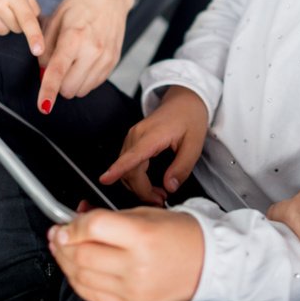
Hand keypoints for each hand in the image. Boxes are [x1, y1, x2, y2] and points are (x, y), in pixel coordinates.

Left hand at [36, 0, 136, 112]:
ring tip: (71, 62)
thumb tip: (43, 71)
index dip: (48, 91)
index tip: (43, 107)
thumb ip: (46, 47)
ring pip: (82, 90)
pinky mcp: (113, 62)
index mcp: (74, 37)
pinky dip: (83, 80)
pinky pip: (94, 84)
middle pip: (69, 88)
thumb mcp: (56, 18)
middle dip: (58, 84)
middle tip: (56, 66)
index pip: (58, 72)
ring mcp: (106, 58)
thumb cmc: (80, 4)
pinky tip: (82, 62)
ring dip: (71, 83)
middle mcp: (93, 50)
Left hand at [48, 207, 203, 300]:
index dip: (72, 225)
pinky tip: (76, 269)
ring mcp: (133, 289)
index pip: (93, 228)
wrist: (208, 263)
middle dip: (63, 243)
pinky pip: (92, 295)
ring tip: (63, 250)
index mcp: (143, 236)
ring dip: (65, 261)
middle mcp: (137, 265)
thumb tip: (77, 220)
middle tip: (58, 234)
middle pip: (82, 254)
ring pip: (81, 276)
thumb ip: (109, 217)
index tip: (64, 223)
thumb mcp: (147, 213)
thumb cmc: (181, 235)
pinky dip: (78, 281)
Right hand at [99, 87, 207, 204]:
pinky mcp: (133, 140)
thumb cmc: (189, 117)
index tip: (105, 179)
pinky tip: (150, 184)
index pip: (132, 156)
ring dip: (138, 186)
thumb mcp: (194, 144)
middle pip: (128, 170)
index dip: (117, 170)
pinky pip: (128, 163)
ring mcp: (133, 137)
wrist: (185, 100)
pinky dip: (136, 177)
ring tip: (158, 194)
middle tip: (160, 200)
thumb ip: (182, 168)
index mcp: (152, 134)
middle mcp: (137, 135)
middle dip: (141, 190)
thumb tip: (170, 186)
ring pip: (126, 169)